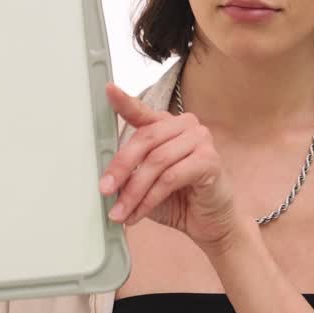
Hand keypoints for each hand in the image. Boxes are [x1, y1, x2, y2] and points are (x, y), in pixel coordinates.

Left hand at [99, 82, 236, 251]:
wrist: (208, 222)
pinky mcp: (209, 160)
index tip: (109, 90)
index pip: (142, 111)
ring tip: (121, 211)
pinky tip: (140, 212)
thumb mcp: (145, 182)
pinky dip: (150, 198)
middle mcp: (185, 125)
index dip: (124, 101)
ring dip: (134, 191)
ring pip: (156, 161)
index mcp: (166, 124)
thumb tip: (105, 177)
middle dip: (121, 167)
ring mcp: (201, 139)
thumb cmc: (177, 198)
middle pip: (145, 139)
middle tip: (105, 189)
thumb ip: (129, 171)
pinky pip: (170, 177)